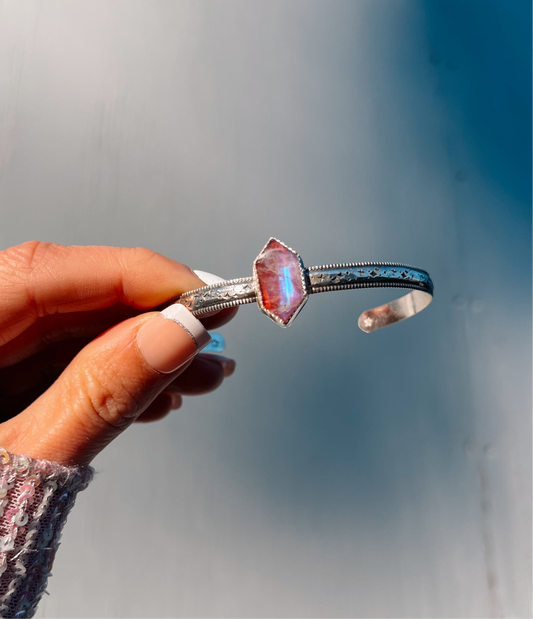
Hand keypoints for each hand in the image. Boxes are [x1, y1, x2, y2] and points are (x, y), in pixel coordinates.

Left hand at [0, 242, 236, 465]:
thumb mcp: (24, 464)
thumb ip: (100, 394)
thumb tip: (175, 333)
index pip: (44, 273)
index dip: (134, 275)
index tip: (200, 292)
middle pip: (69, 300)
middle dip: (151, 317)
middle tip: (213, 329)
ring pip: (75, 334)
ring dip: (145, 352)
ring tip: (201, 376)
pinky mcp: (3, 389)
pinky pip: (67, 369)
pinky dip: (118, 380)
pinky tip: (159, 396)